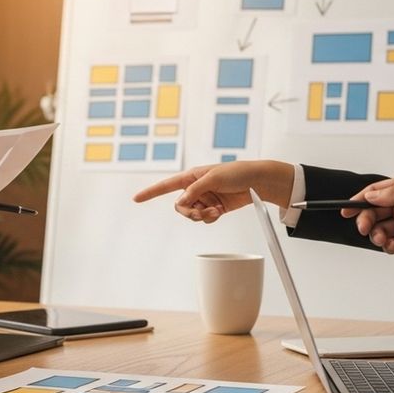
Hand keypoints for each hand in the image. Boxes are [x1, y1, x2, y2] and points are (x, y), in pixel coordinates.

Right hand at [132, 160, 293, 222]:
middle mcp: (195, 188)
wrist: (258, 182)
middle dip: (188, 212)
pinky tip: (219, 213)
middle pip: (179, 206)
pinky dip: (209, 219)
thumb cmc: (237, 173)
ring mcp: (205, 199)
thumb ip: (196, 190)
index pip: (166, 185)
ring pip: (192, 215)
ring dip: (201, 216)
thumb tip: (183, 201)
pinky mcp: (215, 208)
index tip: (136, 198)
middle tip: (199, 213)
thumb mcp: (214, 178)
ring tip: (214, 212)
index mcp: (191, 177)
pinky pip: (204, 219)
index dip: (151, 192)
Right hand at [341, 174, 393, 257]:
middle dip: (366, 220)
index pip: (376, 192)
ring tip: (383, 238)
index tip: (346, 209)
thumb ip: (392, 195)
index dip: (359, 200)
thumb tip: (370, 196)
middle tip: (365, 227)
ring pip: (381, 229)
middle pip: (375, 212)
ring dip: (377, 234)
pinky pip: (392, 243)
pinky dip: (388, 246)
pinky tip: (393, 246)